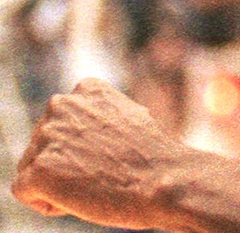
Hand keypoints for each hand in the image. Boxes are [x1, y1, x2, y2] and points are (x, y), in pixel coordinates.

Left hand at [11, 78, 186, 229]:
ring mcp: (48, 135)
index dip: (84, 146)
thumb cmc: (153, 158)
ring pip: (33, 167)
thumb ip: (101, 116)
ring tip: (95, 182)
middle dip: (66, 162)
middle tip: (103, 170)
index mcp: (87, 88)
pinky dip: (48, 202)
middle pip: (44, 145)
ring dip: (58, 181)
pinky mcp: (39, 169)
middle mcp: (62, 104)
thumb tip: (84, 131)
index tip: (111, 153)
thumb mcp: (131, 118)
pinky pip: (25, 192)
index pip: (63, 123)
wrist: (164, 181)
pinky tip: (80, 197)